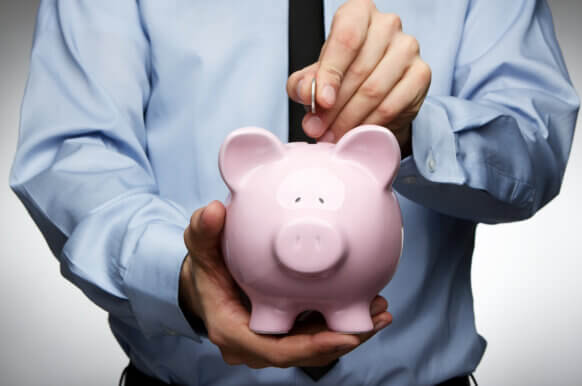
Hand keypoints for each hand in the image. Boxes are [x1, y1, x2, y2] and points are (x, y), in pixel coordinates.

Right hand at [180, 200, 392, 367]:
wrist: (207, 283)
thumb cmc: (205, 270)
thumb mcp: (200, 250)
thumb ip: (204, 232)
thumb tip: (213, 211)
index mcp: (234, 332)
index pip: (277, 350)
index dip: (313, 347)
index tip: (346, 335)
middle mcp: (256, 345)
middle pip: (306, 353)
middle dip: (344, 339)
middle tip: (377, 317)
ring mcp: (273, 341)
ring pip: (316, 346)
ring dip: (350, 332)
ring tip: (381, 311)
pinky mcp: (287, 332)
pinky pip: (316, 333)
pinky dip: (341, 322)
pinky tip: (367, 303)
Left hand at [287, 0, 430, 157]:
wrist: (376, 91)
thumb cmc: (343, 75)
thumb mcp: (316, 77)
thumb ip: (303, 83)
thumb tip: (305, 93)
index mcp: (358, 13)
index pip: (345, 39)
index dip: (330, 74)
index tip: (321, 102)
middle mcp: (387, 24)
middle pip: (359, 70)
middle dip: (334, 108)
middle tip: (319, 130)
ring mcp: (408, 47)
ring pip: (375, 90)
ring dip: (350, 119)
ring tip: (334, 136)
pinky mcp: (421, 74)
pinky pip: (392, 105)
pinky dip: (370, 124)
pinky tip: (357, 133)